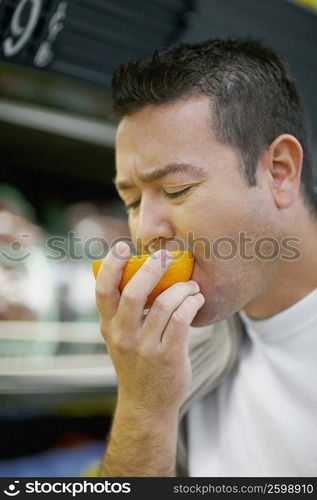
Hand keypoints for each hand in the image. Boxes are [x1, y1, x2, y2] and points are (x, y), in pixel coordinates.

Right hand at [95, 241, 204, 418]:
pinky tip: (196, 299)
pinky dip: (191, 303)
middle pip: (133, 293)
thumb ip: (125, 312)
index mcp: (108, 327)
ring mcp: (145, 347)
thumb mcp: (121, 338)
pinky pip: (182, 320)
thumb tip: (144, 273)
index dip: (111, 266)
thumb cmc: (137, 363)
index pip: (103, 291)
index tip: (121, 247)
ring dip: (182, 289)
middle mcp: (123, 336)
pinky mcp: (168, 356)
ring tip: (192, 285)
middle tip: (165, 256)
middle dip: (150, 269)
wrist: (147, 405)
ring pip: (164, 305)